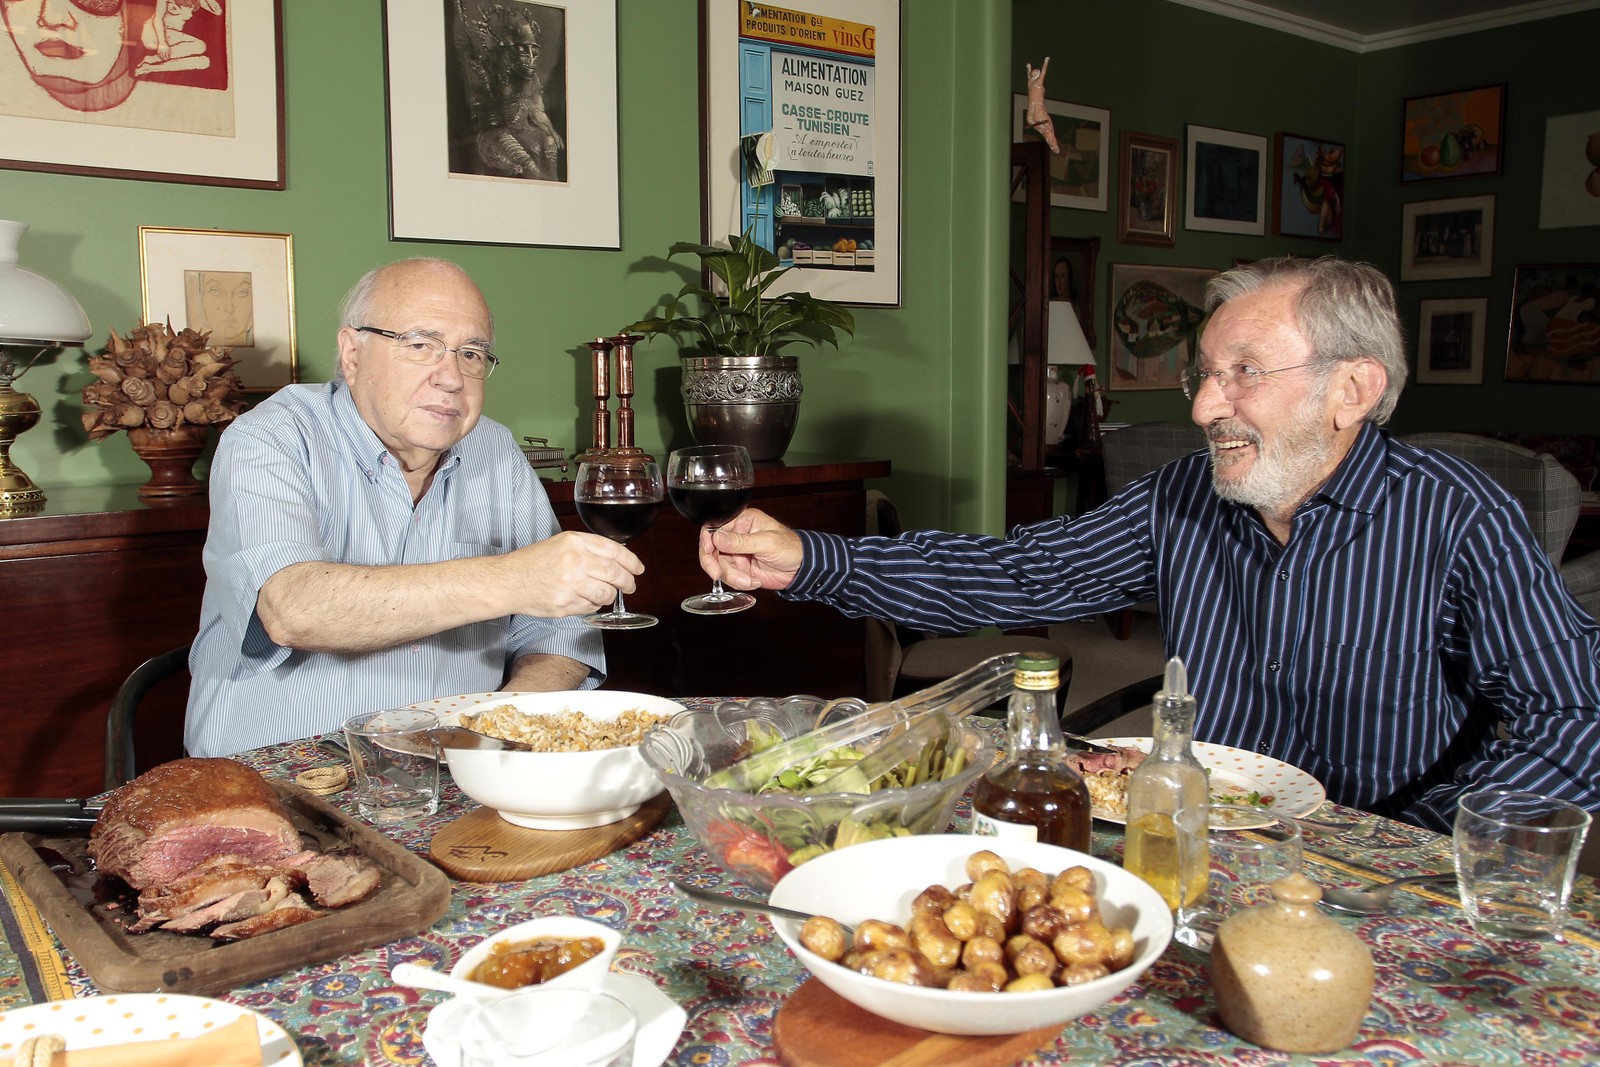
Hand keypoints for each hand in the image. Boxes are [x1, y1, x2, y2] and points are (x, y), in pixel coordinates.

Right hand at [503, 531, 643, 616]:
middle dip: (627, 582)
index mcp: (575, 542)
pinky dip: (592, 605)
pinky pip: (591, 607)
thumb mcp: (561, 544)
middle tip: (630, 586)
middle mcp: (574, 561)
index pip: (614, 551)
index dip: (631, 561)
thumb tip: (616, 560)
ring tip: (602, 594)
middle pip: (615, 573)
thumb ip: (588, 549)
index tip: (638, 568)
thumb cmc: (533, 562)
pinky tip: (583, 599)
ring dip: (609, 596)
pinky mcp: (565, 604)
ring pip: (606, 594)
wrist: (508, 581)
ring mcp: (570, 584)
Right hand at [698, 508, 802, 590]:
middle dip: (714, 563)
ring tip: (749, 580)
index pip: (715, 526)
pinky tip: (753, 581)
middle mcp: (737, 535)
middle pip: (712, 548)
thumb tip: (717, 537)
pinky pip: (728, 576)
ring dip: (732, 576)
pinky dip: (738, 582)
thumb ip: (740, 541)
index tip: (708, 551)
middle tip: (717, 574)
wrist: (802, 569)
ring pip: (719, 565)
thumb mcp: (766, 542)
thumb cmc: (791, 548)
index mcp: (743, 521)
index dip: (707, 540)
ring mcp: (737, 553)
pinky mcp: (740, 568)